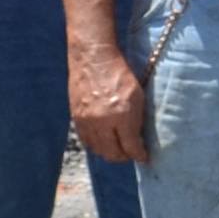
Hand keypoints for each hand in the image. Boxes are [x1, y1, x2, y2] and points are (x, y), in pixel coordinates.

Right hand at [70, 42, 149, 163]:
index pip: (130, 146)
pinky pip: (86, 140)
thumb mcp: (137, 95)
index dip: (138, 155)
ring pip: (98, 149)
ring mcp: (87, 121)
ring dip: (109, 152)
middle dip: (124, 157)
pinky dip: (95, 145)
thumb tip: (137, 139)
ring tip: (118, 148)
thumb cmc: (119, 74)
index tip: (143, 157)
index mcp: (121, 115)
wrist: (93, 59)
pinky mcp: (76, 118)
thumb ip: (137, 120)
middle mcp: (102, 122)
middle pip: (112, 153)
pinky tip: (103, 141)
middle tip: (130, 154)